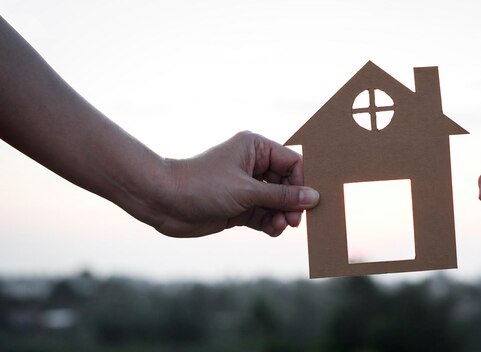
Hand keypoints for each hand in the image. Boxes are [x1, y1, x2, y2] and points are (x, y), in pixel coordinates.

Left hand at [153, 131, 318, 237]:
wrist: (164, 202)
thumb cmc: (202, 186)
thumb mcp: (247, 191)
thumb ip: (282, 196)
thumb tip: (314, 197)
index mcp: (256, 148)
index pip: (292, 163)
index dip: (302, 182)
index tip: (308, 202)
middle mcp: (253, 165)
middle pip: (287, 185)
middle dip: (292, 203)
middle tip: (295, 221)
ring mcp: (246, 187)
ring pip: (277, 203)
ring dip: (282, 216)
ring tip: (281, 226)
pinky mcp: (239, 207)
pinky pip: (264, 215)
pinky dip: (271, 223)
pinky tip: (273, 230)